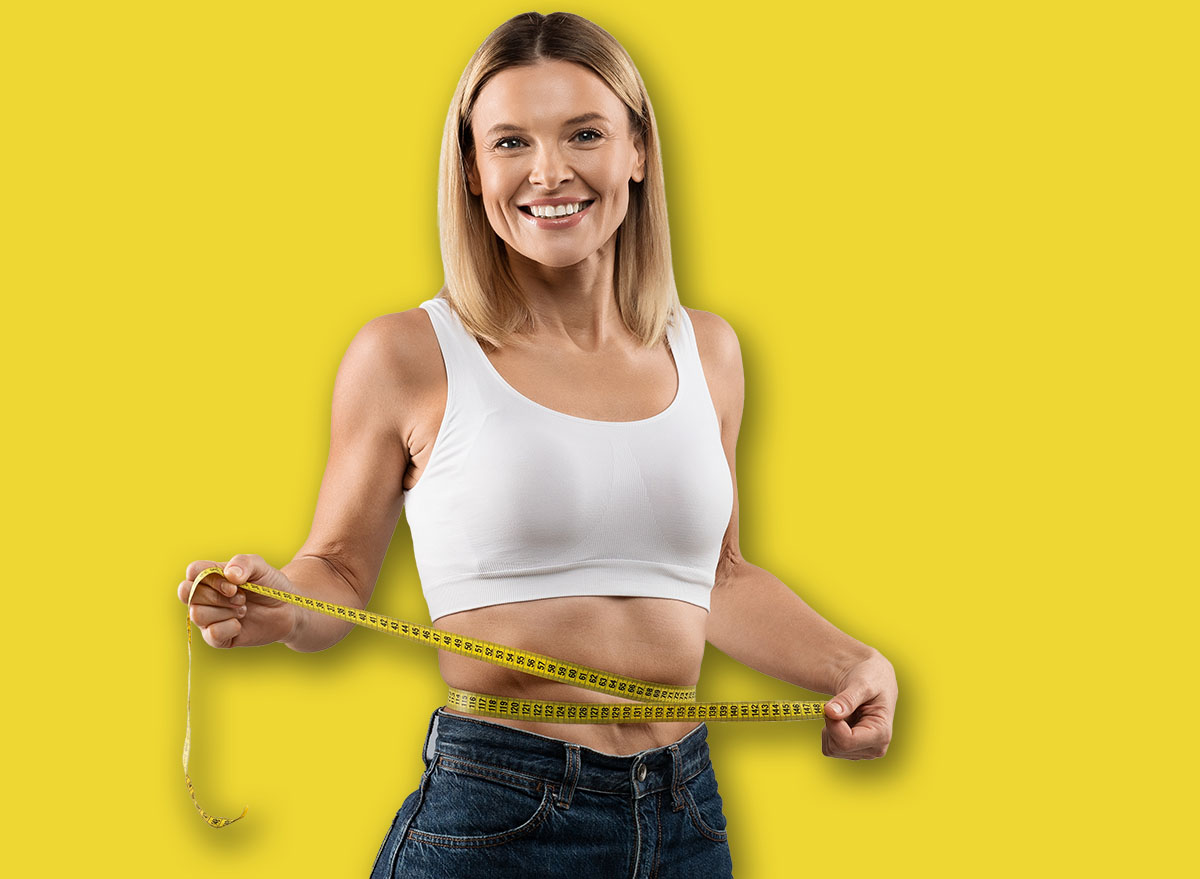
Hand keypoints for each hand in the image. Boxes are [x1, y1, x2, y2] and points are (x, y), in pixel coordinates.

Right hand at [178, 554, 298, 648]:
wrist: (287, 610)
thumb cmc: (270, 585)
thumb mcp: (261, 567)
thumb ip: (244, 562)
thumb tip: (229, 575)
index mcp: (212, 576)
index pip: (192, 571)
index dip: (209, 578)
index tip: (234, 584)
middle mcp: (205, 597)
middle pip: (189, 593)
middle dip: (218, 596)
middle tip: (242, 597)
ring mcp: (210, 618)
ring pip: (197, 614)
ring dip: (225, 611)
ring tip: (243, 609)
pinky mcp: (218, 637)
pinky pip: (211, 635)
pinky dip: (229, 628)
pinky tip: (240, 624)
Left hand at [822, 650, 896, 759]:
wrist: (873, 678)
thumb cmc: (872, 678)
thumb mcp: (861, 684)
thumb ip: (847, 699)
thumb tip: (830, 712)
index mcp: (881, 734)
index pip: (846, 742)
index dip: (832, 724)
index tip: (830, 705)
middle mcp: (875, 748)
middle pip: (836, 747)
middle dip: (831, 726)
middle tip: (840, 706)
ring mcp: (864, 752)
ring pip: (831, 749)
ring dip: (830, 728)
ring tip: (845, 711)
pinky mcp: (854, 751)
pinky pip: (830, 747)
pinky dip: (830, 731)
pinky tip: (844, 719)